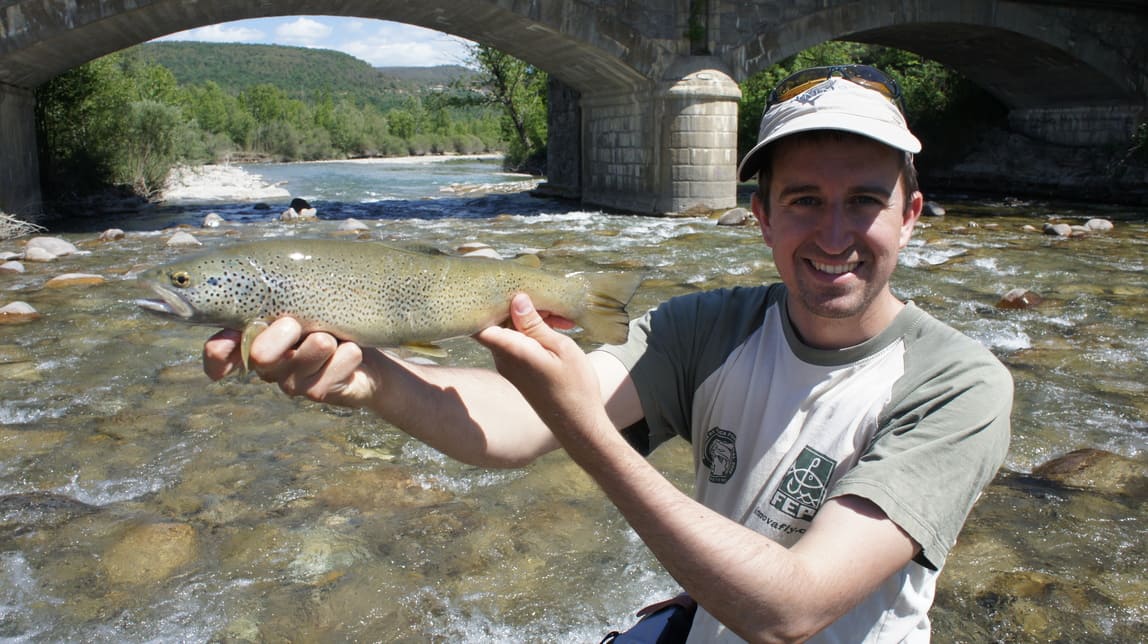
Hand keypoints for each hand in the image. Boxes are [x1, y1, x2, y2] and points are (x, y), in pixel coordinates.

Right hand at [202, 317, 379, 407]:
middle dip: (283, 333)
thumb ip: (283, 303)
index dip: (217, 355)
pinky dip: (349, 353)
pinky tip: (350, 351)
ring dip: (325, 340)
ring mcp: (291, 383)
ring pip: (305, 356)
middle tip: (298, 324)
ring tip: (332, 337)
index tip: (222, 347)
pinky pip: (336, 365)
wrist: (370, 359)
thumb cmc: (331, 323)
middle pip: (261, 354)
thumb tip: (273, 306)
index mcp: (255, 340)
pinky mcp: (319, 393)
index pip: (219, 354)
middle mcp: (267, 366)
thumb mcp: (307, 306)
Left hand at [474, 293, 607, 438]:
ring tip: (561, 319)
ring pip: (510, 331)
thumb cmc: (574, 386)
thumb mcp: (560, 348)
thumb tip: (516, 299)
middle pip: (497, 321)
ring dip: (531, 319)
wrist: (578, 424)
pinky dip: (533, 333)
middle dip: (518, 306)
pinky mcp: (518, 371)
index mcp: (511, 350)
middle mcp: (503, 358)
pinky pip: (518, 343)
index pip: (479, 322)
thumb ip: (535, 324)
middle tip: (547, 300)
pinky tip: (557, 329)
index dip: (481, 303)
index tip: (497, 286)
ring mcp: (509, 365)